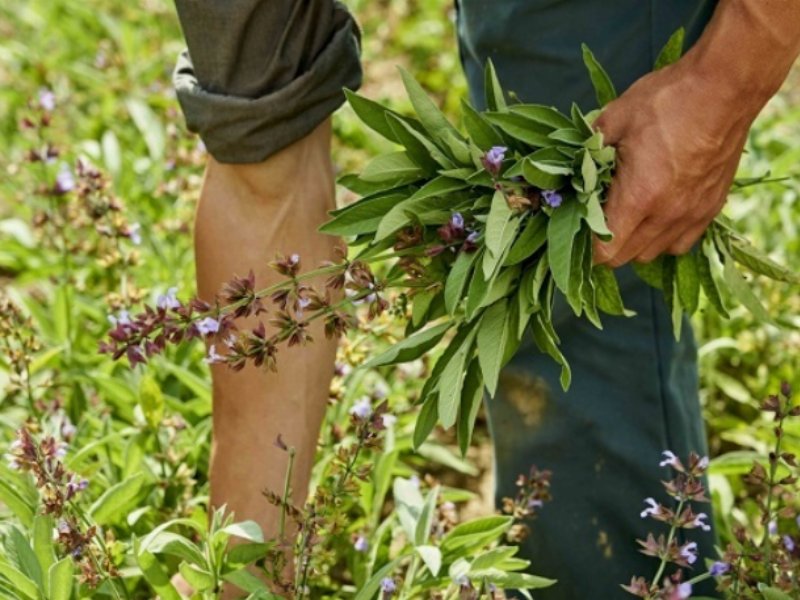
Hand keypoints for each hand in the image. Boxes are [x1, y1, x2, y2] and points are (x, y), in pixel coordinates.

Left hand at [592, 58, 758, 265]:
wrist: (726, 86)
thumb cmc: (668, 100)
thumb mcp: (615, 119)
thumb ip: (591, 149)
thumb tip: (576, 163)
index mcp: (638, 197)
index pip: (605, 250)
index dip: (586, 247)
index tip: (578, 229)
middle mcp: (666, 215)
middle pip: (626, 257)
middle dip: (606, 246)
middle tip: (597, 219)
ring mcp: (692, 214)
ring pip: (654, 253)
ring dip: (635, 243)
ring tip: (627, 216)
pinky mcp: (711, 207)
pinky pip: (681, 242)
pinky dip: (664, 237)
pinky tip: (657, 214)